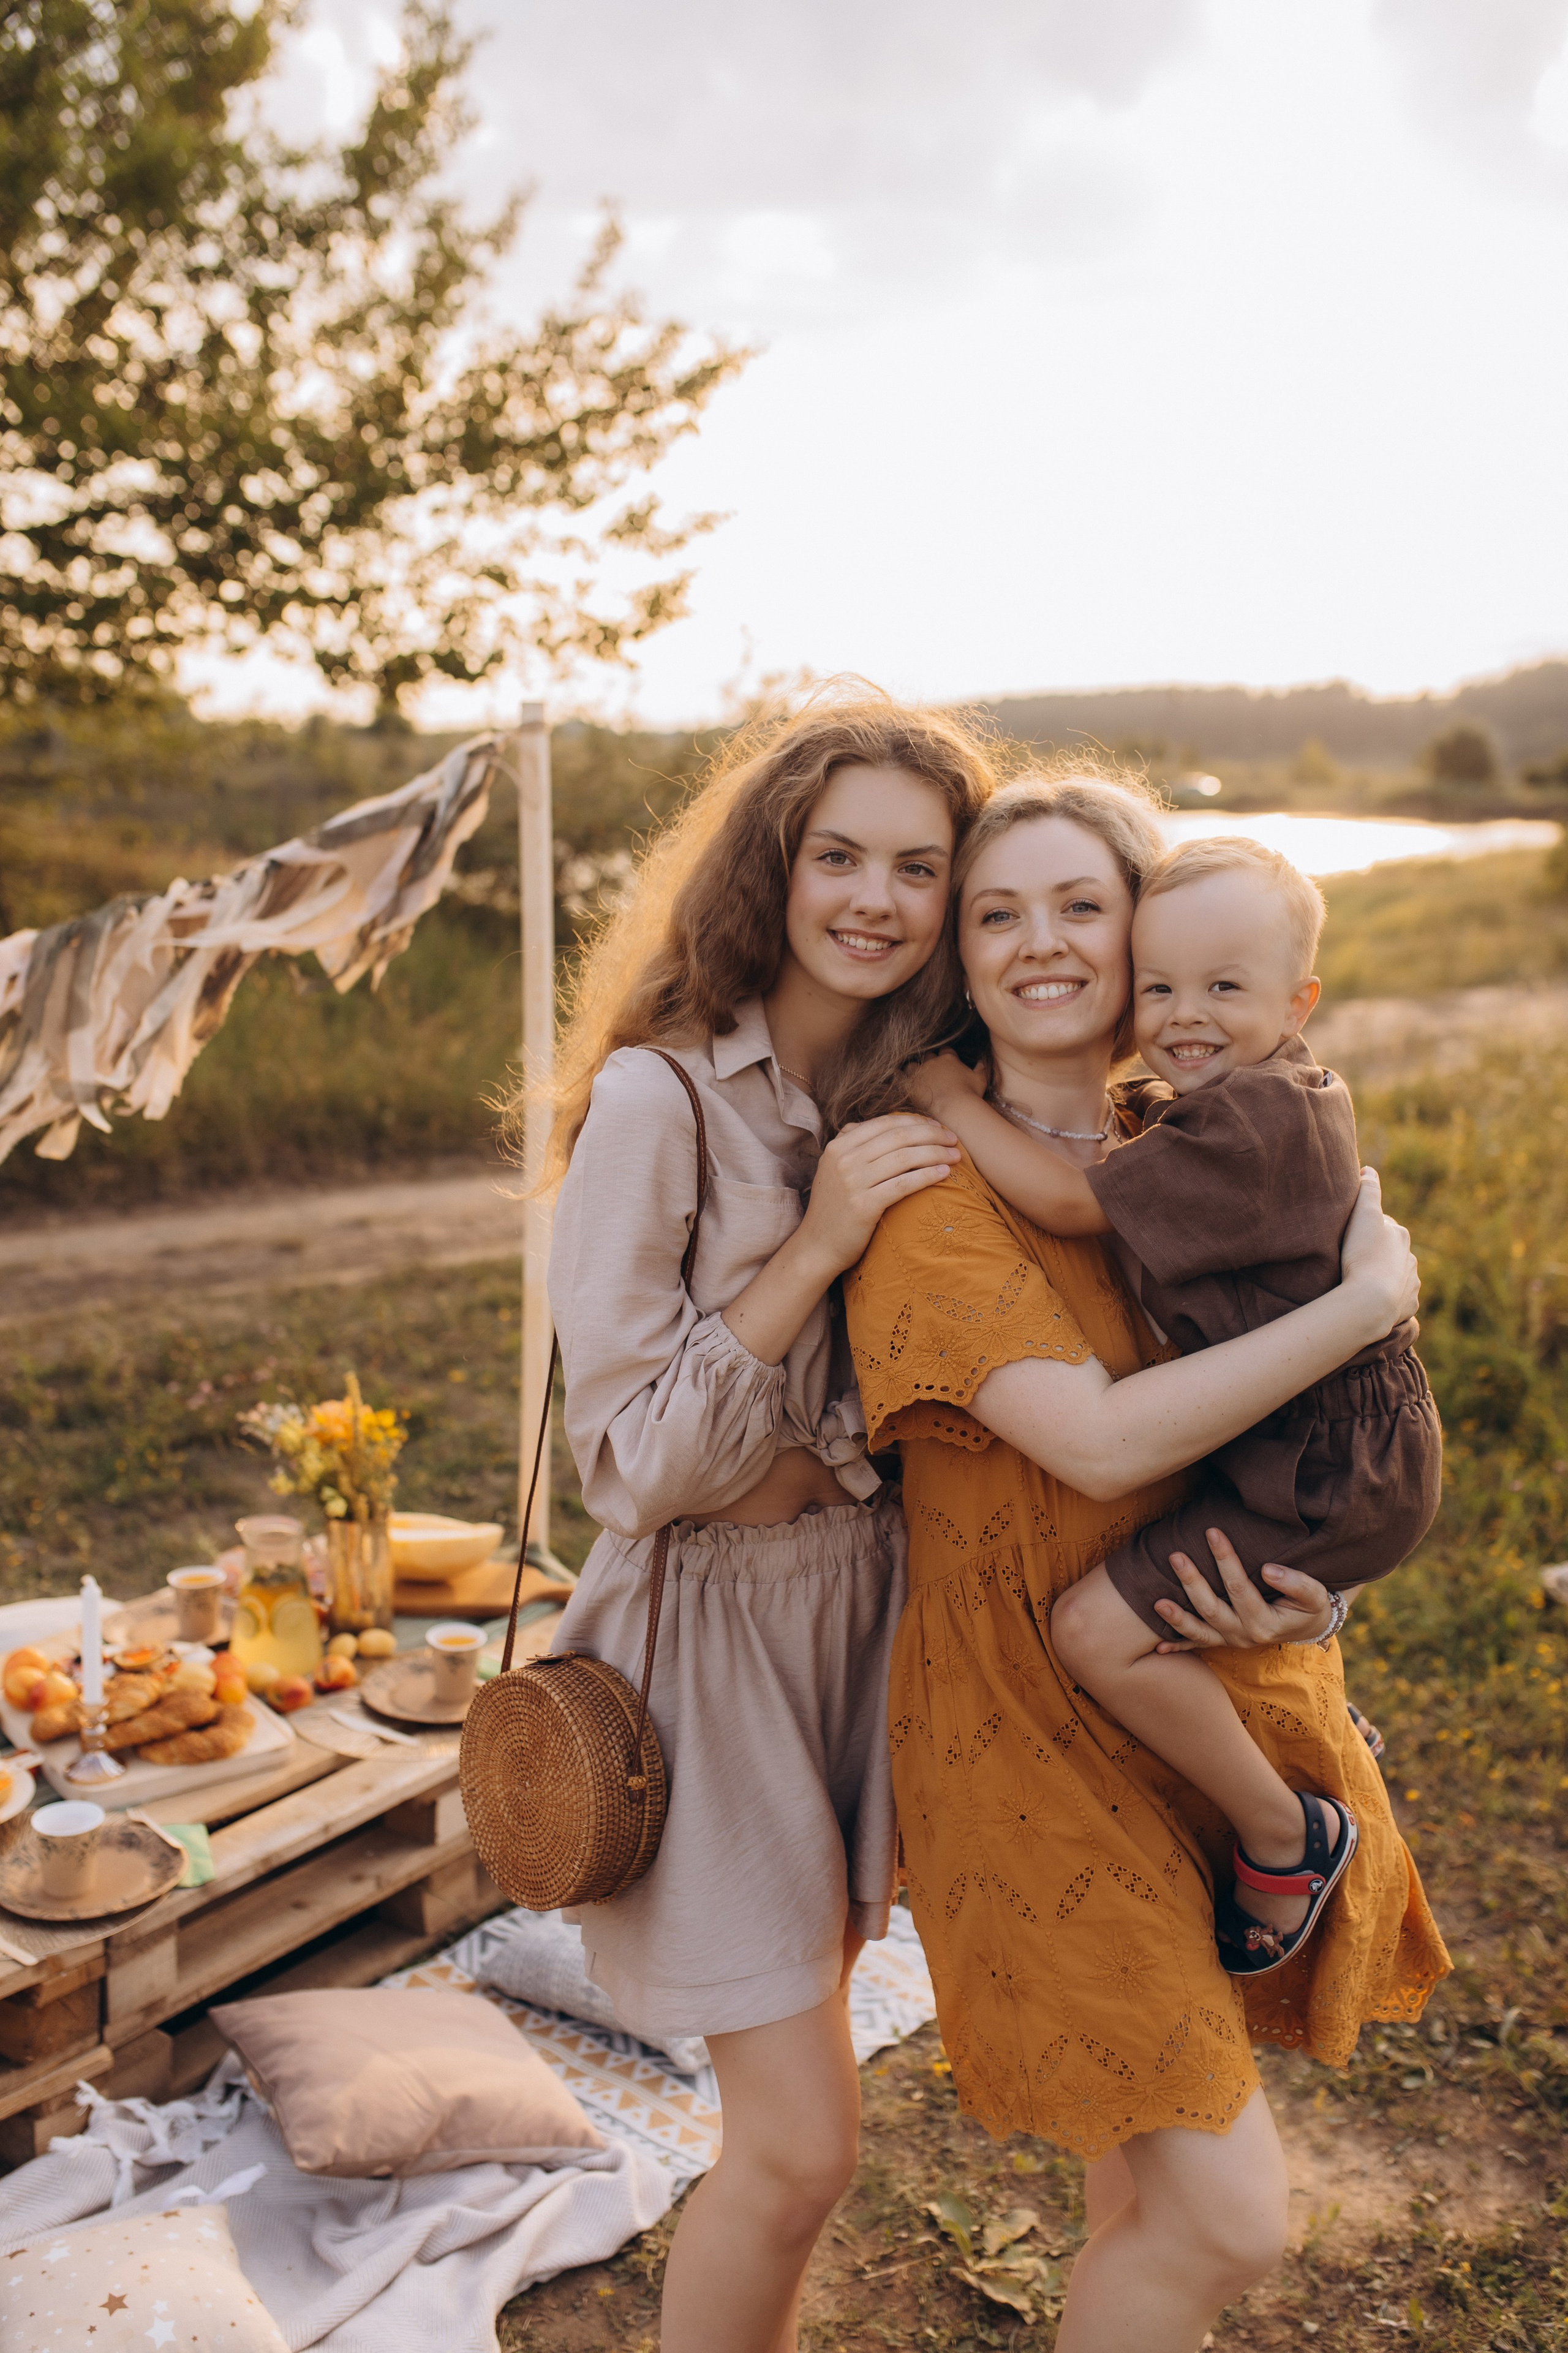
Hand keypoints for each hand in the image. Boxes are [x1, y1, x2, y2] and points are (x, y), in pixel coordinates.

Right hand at [800, 1114, 959, 1275]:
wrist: (817, 1247)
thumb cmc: (833, 1209)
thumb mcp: (833, 1169)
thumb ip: (852, 1145)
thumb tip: (877, 1124)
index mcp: (838, 1146)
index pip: (884, 1124)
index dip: (914, 1121)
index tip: (936, 1126)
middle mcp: (844, 1160)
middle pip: (898, 1137)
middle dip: (931, 1134)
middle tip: (953, 1138)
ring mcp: (852, 1182)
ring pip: (904, 1158)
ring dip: (935, 1153)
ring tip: (955, 1155)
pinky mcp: (864, 1206)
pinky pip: (904, 1184)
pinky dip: (928, 1175)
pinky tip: (944, 1173)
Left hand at [905, 1049, 985, 1120]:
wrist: (955, 1108)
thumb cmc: (970, 1094)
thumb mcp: (981, 1079)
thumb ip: (981, 1068)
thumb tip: (981, 1061)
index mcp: (949, 1059)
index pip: (945, 1051)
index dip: (946, 1056)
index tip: (947, 1062)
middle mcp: (932, 1062)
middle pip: (928, 1056)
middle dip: (930, 1061)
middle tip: (932, 1071)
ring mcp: (920, 1073)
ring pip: (912, 1065)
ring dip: (914, 1069)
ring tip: (915, 1075)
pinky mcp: (910, 1085)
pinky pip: (899, 1076)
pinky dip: (898, 1076)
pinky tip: (897, 1077)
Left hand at [1150, 1528, 1345, 1652]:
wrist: (1307, 1627)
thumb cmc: (1310, 1606)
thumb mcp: (1313, 1595)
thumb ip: (1296, 1583)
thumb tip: (1269, 1570)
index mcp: (1265, 1624)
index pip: (1240, 1588)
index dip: (1225, 1560)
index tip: (1212, 1532)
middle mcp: (1244, 1636)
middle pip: (1212, 1609)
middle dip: (1192, 1583)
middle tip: (1175, 1556)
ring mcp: (1231, 1641)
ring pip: (1199, 1632)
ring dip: (1177, 1618)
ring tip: (1157, 1602)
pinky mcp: (1223, 1642)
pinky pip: (1197, 1646)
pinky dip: (1178, 1647)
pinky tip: (1158, 1648)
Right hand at [1339, 1167, 1418, 1338]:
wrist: (1371, 1301)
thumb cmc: (1363, 1255)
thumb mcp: (1364, 1214)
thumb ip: (1368, 1190)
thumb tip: (1369, 1170)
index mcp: (1400, 1235)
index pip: (1384, 1226)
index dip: (1367, 1228)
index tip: (1352, 1235)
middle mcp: (1410, 1259)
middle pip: (1393, 1252)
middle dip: (1379, 1253)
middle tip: (1356, 1259)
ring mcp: (1411, 1284)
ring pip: (1398, 1276)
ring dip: (1385, 1277)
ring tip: (1364, 1282)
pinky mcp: (1408, 1306)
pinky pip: (1400, 1300)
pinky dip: (1390, 1299)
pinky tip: (1374, 1301)